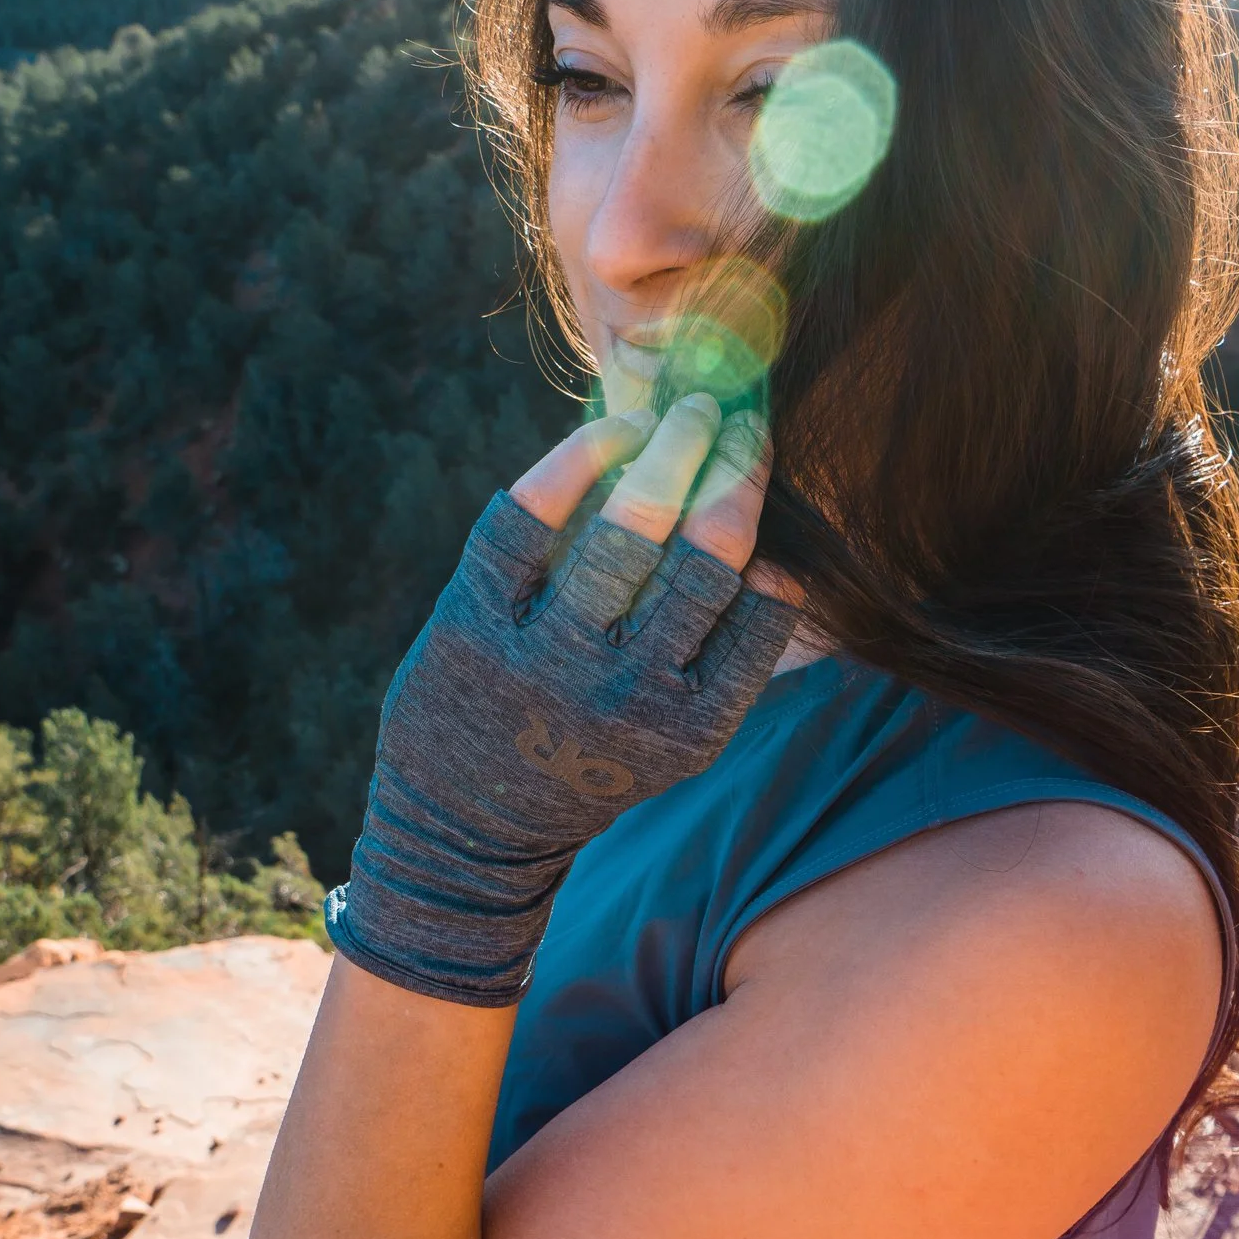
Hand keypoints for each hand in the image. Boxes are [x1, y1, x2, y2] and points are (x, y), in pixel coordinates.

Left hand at [325, 394, 800, 1004]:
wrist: (465, 829)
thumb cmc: (588, 759)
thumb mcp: (673, 740)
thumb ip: (723, 660)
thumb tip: (773, 556)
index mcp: (691, 727)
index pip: (761, 611)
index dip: (773, 532)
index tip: (770, 482)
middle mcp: (624, 694)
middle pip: (704, 557)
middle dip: (734, 472)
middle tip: (743, 420)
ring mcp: (545, 658)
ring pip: (625, 530)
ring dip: (669, 451)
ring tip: (690, 409)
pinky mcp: (474, 622)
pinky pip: (526, 519)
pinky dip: (575, 460)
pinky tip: (612, 431)